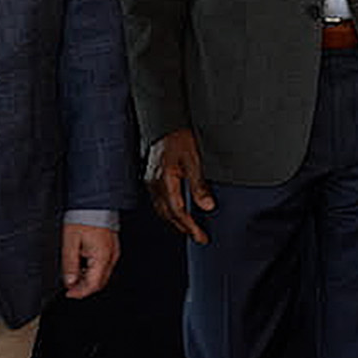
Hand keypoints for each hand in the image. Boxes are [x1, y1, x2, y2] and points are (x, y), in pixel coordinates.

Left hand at [61, 223, 119, 298]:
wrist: (94, 202)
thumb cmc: (83, 218)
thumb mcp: (70, 243)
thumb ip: (69, 265)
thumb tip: (69, 281)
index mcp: (102, 257)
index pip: (93, 285)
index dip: (79, 293)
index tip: (68, 293)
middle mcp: (111, 256)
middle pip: (99, 283)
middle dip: (84, 287)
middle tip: (70, 285)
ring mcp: (114, 251)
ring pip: (102, 275)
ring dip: (89, 279)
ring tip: (75, 273)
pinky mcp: (112, 246)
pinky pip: (105, 265)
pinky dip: (94, 269)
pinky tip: (83, 263)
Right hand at [145, 128, 214, 244]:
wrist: (164, 121)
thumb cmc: (178, 136)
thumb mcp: (194, 160)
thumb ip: (199, 185)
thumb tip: (206, 206)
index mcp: (165, 181)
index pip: (177, 212)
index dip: (190, 226)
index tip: (200, 236)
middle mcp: (154, 184)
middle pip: (168, 214)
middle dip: (183, 228)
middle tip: (198, 236)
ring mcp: (151, 180)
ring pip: (162, 209)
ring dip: (176, 221)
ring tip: (190, 227)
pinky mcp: (151, 176)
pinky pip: (158, 200)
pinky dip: (169, 209)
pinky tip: (177, 209)